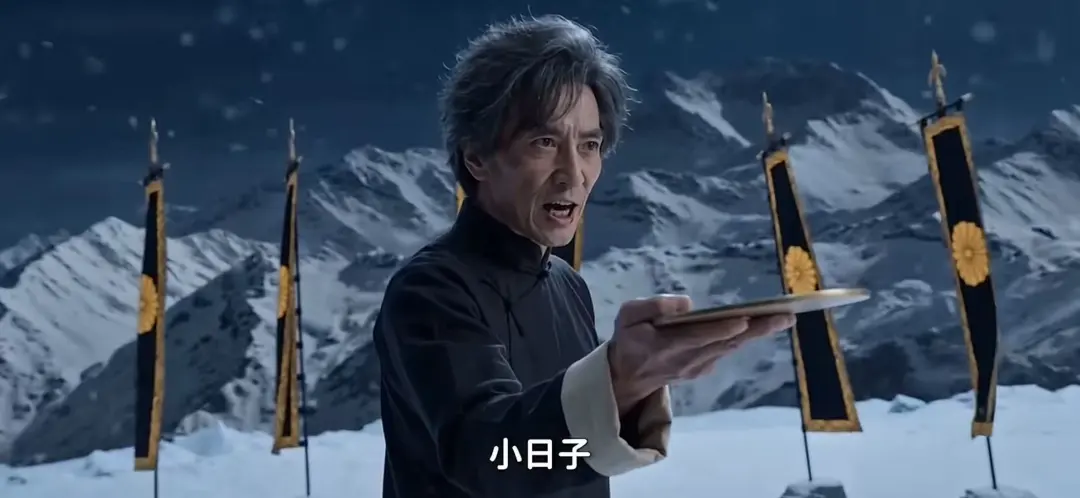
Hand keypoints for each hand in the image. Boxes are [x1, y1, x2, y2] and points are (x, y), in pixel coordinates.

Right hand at [606, 295, 795, 413]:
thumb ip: (653, 307)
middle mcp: (687, 360)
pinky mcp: (703, 369)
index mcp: (665, 346)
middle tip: (785, 317)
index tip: (743, 321)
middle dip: (756, 329)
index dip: (720, 330)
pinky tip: (766, 324)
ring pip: (731, 347)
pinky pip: (726, 350)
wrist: (627, 378)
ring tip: (785, 317)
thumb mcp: (626, 316)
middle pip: (726, 342)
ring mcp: (697, 367)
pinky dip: (746, 338)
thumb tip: (687, 304)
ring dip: (759, 333)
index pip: (697, 337)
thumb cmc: (628, 339)